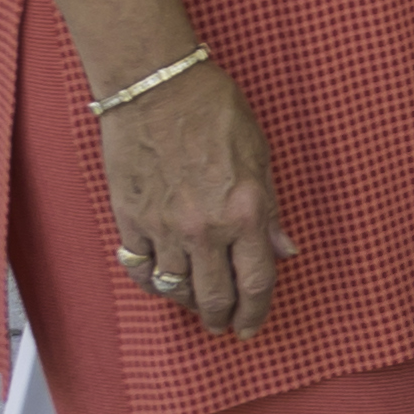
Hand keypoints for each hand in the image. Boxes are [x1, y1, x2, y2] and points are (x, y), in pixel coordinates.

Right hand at [97, 59, 294, 337]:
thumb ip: (269, 209)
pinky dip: (152, 283)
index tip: (252, 326)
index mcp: (245, 211)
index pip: (256, 282)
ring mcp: (163, 227)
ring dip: (190, 304)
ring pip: (176, 289)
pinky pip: (140, 269)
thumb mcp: (259, 156)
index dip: (256, 312)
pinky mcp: (130, 220)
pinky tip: (163, 283)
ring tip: (199, 306)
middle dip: (223, 318)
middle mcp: (204, 228)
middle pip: (215, 296)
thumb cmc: (215, 111)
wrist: (159, 87)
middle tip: (226, 326)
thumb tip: (284, 250)